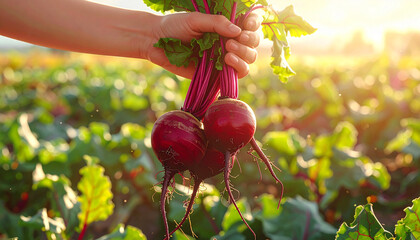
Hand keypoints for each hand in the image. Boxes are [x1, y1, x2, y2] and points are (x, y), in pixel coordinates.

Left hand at [147, 12, 261, 78]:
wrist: (157, 42)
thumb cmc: (175, 27)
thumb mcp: (196, 20)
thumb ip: (216, 23)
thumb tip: (237, 30)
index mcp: (227, 26)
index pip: (251, 24)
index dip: (254, 25)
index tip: (246, 25)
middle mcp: (230, 41)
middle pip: (254, 43)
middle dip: (249, 41)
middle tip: (231, 41)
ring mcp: (225, 58)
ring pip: (249, 59)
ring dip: (244, 54)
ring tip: (228, 51)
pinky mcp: (219, 74)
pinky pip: (237, 74)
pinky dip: (238, 68)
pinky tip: (227, 61)